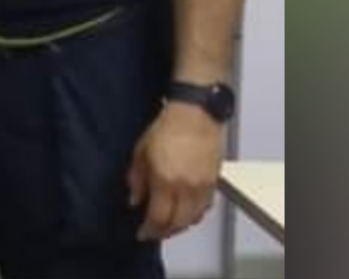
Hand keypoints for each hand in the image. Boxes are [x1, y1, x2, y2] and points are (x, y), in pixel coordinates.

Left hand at [126, 101, 223, 240]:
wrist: (196, 114)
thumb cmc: (166, 128)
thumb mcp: (141, 152)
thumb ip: (137, 179)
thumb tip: (134, 200)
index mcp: (166, 180)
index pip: (159, 217)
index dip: (150, 230)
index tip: (142, 233)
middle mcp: (187, 187)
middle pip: (178, 223)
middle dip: (164, 232)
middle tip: (153, 233)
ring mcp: (203, 186)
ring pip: (194, 218)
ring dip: (180, 226)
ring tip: (168, 225)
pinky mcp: (214, 182)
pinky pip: (205, 208)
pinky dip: (194, 215)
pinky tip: (185, 213)